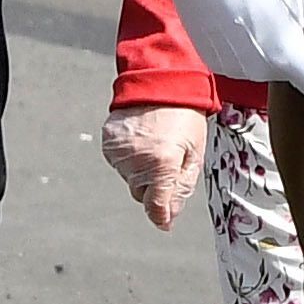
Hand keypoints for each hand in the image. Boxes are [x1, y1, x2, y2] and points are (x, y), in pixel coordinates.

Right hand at [104, 103, 209, 227]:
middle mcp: (137, 161)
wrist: (161, 81)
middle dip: (155, 185)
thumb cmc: (185, 115)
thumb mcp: (194, 152)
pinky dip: (130, 156)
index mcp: (162, 165)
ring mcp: (120, 152)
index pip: (155, 205)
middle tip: (168, 160)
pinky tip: (142, 138)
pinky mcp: (108, 143)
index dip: (161, 216)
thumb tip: (168, 217)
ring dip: (142, 169)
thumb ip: (182, 187)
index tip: (165, 222)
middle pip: (141, 192)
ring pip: (129, 178)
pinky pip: (119, 162)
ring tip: (156, 143)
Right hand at [149, 0, 303, 99]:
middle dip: (303, 51)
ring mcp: (232, 67)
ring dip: (275, 46)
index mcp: (286, 61)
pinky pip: (240, 59)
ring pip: (266, 66)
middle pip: (294, 74)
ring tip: (272, 10)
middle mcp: (258, 73)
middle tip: (301, 17)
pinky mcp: (212, 56)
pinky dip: (249, 43)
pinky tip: (247, 13)